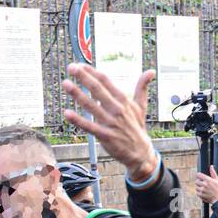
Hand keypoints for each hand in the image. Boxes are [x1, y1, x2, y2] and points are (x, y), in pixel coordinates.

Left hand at [62, 63, 157, 179]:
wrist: (140, 152)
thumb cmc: (137, 127)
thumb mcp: (141, 106)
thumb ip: (142, 87)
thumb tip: (151, 71)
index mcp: (123, 100)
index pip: (105, 81)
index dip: (92, 72)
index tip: (80, 65)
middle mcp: (116, 109)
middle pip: (98, 89)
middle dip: (83, 77)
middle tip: (71, 67)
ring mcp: (110, 122)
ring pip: (91, 105)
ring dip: (77, 94)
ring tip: (66, 83)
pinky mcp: (105, 136)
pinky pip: (89, 126)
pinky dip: (78, 120)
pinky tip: (67, 113)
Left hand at [194, 165, 217, 204]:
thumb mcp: (217, 180)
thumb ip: (213, 173)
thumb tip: (211, 166)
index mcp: (208, 180)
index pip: (198, 175)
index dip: (198, 175)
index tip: (199, 177)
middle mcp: (204, 185)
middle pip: (196, 181)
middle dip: (199, 182)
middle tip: (203, 184)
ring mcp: (202, 190)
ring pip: (196, 187)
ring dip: (199, 188)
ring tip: (204, 189)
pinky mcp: (200, 195)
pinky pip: (197, 192)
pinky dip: (199, 192)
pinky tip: (204, 192)